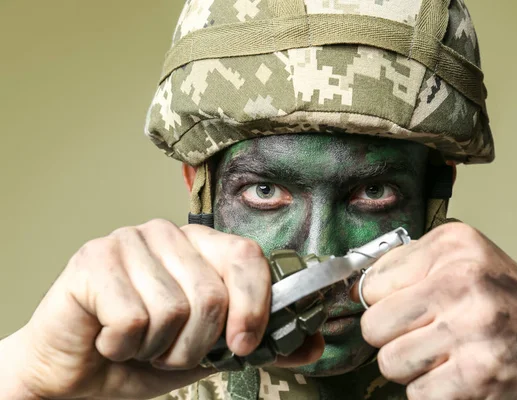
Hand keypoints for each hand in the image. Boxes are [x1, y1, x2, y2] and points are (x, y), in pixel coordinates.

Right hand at [6, 220, 322, 399]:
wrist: (80, 375)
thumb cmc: (144, 353)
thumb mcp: (212, 350)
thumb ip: (260, 342)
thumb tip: (315, 342)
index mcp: (201, 245)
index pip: (247, 257)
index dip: (255, 305)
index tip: (243, 343)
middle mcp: (168, 234)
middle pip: (213, 293)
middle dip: (196, 343)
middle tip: (170, 348)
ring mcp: (129, 241)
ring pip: (175, 309)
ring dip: (160, 348)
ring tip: (141, 342)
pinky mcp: (94, 260)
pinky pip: (134, 317)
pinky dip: (125, 345)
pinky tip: (113, 338)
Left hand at [352, 222, 516, 398]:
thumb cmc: (511, 307)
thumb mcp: (466, 261)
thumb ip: (410, 265)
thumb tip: (358, 287)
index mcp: (455, 247)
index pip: (372, 283)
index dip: (384, 303)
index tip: (405, 307)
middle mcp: (463, 282)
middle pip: (373, 326)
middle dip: (391, 339)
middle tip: (423, 335)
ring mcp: (471, 329)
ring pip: (390, 363)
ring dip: (412, 368)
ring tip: (445, 354)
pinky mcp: (478, 375)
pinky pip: (417, 394)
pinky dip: (433, 392)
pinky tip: (459, 375)